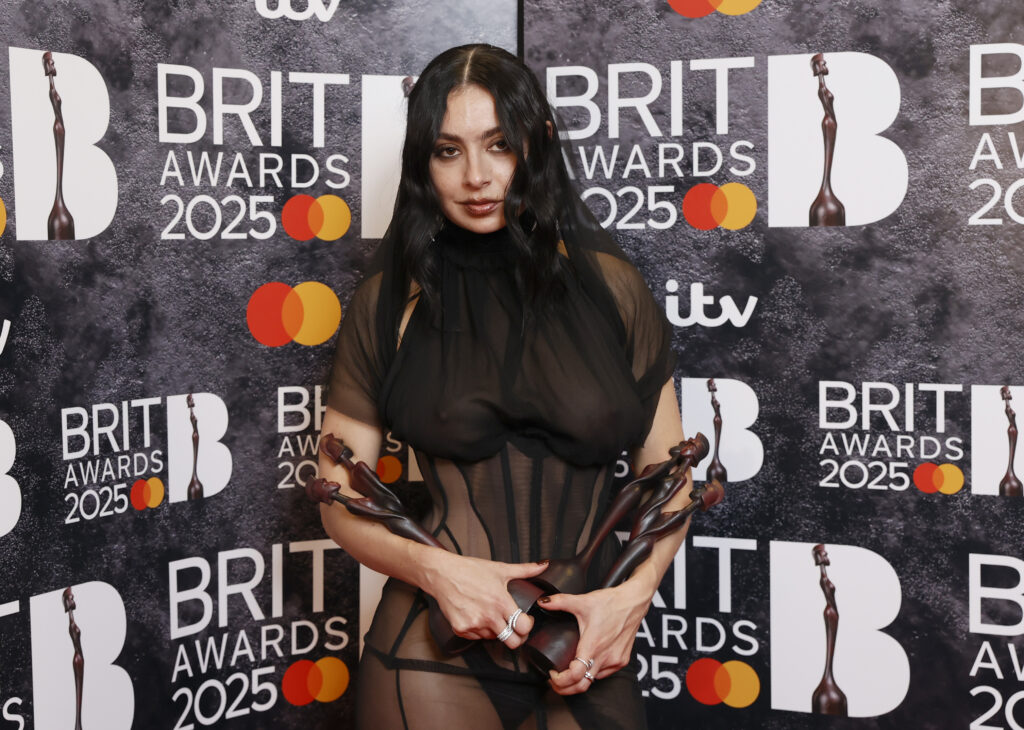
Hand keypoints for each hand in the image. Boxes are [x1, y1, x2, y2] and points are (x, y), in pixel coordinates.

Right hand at [420, 551, 547, 649]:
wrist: (442, 574)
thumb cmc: (470, 570)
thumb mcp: (500, 569)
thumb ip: (525, 570)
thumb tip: (544, 564)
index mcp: (501, 602)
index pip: (524, 628)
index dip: (528, 626)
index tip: (525, 620)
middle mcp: (488, 616)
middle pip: (512, 642)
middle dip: (517, 637)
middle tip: (515, 628)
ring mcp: (474, 624)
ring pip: (494, 639)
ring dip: (496, 631)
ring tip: (491, 614)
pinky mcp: (461, 629)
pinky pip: (477, 637)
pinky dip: (479, 630)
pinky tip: (477, 615)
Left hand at [540, 583, 650, 694]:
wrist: (634, 601)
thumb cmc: (611, 602)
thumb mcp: (582, 601)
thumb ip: (560, 601)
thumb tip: (543, 601)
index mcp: (593, 645)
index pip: (575, 675)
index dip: (560, 680)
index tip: (552, 674)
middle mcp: (605, 656)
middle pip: (582, 686)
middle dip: (565, 688)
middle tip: (554, 681)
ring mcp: (615, 660)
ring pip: (593, 680)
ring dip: (579, 680)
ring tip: (568, 672)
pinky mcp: (622, 660)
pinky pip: (604, 674)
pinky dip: (592, 673)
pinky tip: (586, 664)